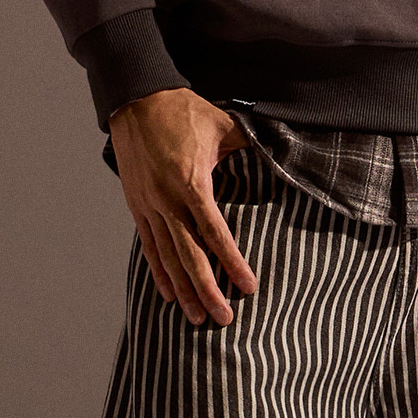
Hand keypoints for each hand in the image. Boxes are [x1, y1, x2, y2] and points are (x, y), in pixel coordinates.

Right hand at [108, 87, 258, 325]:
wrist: (136, 99)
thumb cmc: (182, 110)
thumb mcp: (223, 123)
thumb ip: (250, 144)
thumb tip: (281, 152)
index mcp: (191, 181)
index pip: (215, 232)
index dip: (232, 263)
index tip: (248, 287)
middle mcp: (167, 200)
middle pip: (189, 255)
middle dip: (207, 290)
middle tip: (224, 319)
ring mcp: (148, 205)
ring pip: (167, 257)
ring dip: (183, 290)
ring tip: (197, 318)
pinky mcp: (136, 205)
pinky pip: (149, 246)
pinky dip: (159, 272)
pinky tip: (169, 295)